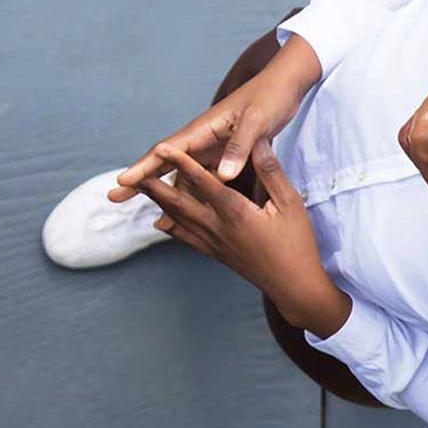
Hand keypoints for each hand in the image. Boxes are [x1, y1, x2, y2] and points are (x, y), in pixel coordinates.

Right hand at [109, 35, 321, 202]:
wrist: (285, 86)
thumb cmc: (269, 98)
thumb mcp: (256, 121)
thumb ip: (239, 148)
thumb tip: (222, 177)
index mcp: (203, 128)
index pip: (166, 150)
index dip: (144, 167)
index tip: (123, 181)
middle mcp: (201, 139)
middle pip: (163, 163)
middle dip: (139, 180)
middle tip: (113, 197)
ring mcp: (211, 148)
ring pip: (182, 175)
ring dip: (166, 194)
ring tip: (155, 220)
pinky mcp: (224, 155)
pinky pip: (203, 178)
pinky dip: (193, 195)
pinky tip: (191, 211)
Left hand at [137, 142, 349, 336]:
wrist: (293, 285)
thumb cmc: (296, 244)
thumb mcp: (290, 203)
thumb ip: (270, 172)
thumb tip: (258, 143)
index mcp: (235, 212)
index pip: (201, 182)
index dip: (180, 163)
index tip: (162, 149)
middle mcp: (217, 228)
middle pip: (177, 202)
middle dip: (154, 185)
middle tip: (131, 171)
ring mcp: (213, 243)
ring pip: (177, 220)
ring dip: (158, 203)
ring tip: (141, 188)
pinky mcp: (214, 253)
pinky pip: (186, 237)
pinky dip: (171, 225)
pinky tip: (162, 219)